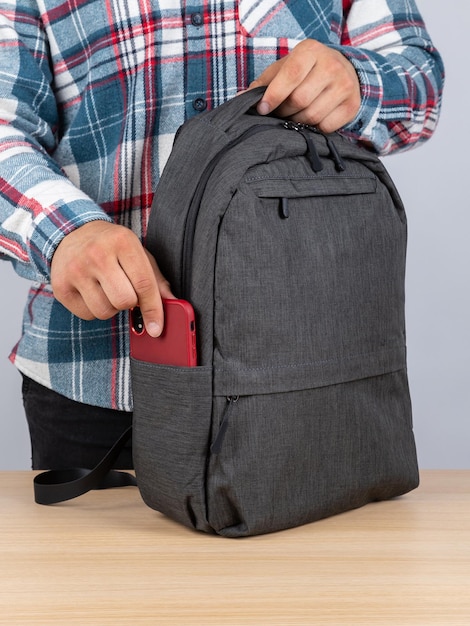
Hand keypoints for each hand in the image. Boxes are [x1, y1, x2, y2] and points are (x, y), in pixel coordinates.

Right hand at [50, 221, 173, 336]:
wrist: (71, 233)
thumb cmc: (112, 247)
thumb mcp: (138, 253)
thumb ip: (156, 280)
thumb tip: (173, 304)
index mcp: (122, 242)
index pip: (144, 284)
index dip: (154, 309)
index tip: (157, 328)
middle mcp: (97, 254)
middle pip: (124, 301)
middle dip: (130, 303)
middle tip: (126, 292)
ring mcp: (76, 270)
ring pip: (105, 311)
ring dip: (112, 307)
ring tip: (108, 290)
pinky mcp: (61, 286)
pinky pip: (87, 315)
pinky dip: (95, 310)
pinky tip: (92, 293)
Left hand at [249, 39, 360, 133]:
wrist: (342, 71)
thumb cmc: (305, 71)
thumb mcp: (284, 69)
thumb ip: (263, 83)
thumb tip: (240, 100)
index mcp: (311, 51)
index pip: (290, 76)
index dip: (274, 95)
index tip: (262, 109)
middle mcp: (331, 65)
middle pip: (300, 100)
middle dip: (284, 112)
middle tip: (280, 113)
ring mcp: (345, 86)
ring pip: (312, 116)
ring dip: (298, 122)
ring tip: (294, 116)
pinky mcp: (352, 106)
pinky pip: (326, 127)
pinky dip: (315, 129)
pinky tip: (312, 120)